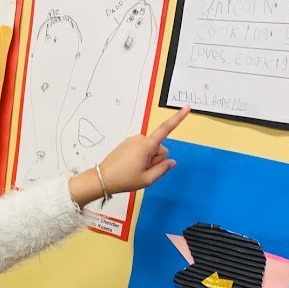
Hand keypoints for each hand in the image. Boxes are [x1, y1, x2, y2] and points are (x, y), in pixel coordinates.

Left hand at [69, 107, 189, 207]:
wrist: (102, 179)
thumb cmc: (123, 179)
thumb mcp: (147, 180)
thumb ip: (162, 169)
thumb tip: (172, 162)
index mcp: (146, 146)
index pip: (166, 130)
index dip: (177, 118)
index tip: (187, 107)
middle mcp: (140, 139)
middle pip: (160, 149)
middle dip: (155, 160)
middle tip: (142, 171)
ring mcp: (133, 140)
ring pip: (151, 150)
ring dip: (147, 160)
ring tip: (134, 169)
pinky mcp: (128, 143)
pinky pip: (142, 149)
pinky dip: (141, 158)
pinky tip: (131, 166)